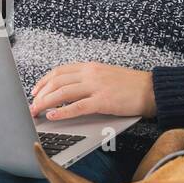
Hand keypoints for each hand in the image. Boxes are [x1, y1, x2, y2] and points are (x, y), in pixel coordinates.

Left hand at [29, 61, 156, 120]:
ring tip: (36, 112)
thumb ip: (88, 79)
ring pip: (62, 93)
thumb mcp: (106, 75)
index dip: (43, 81)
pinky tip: (52, 116)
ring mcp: (96, 87)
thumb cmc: (131, 85)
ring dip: (45, 103)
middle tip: (32, 106)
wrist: (151, 90)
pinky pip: (77, 107)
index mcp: (90, 67)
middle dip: (40, 94)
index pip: (59, 71)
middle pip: (56, 81)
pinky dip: (61, 112)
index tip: (35, 91)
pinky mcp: (103, 101)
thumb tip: (70, 89)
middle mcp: (90, 74)